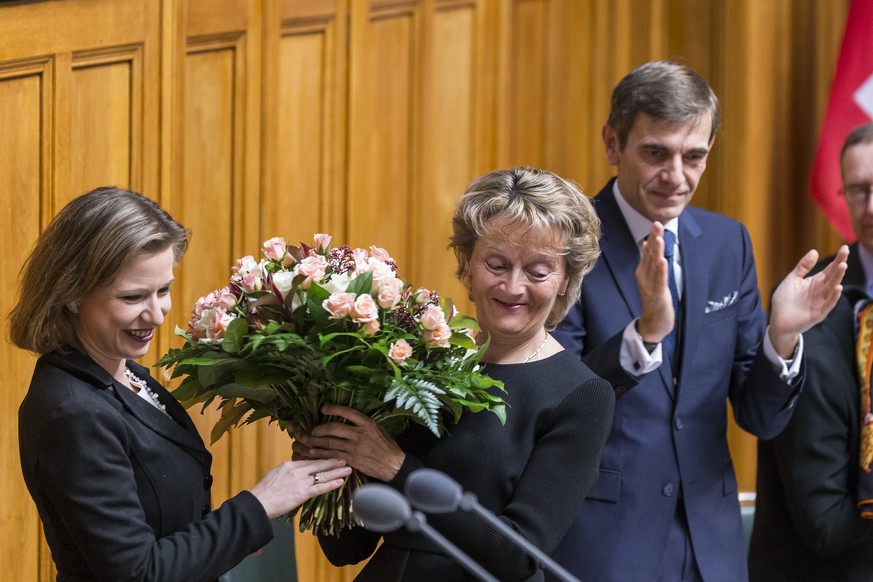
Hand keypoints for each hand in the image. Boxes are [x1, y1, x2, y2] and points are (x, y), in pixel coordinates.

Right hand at [250, 458, 349, 518]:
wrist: (258, 503)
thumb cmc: (264, 492)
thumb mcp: (275, 475)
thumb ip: (288, 473)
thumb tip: (296, 474)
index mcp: (289, 464)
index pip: (310, 461)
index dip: (322, 460)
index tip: (330, 459)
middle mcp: (297, 470)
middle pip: (319, 465)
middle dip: (333, 462)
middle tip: (345, 460)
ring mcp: (301, 481)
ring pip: (323, 475)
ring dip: (337, 472)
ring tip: (348, 469)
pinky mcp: (303, 493)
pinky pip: (320, 488)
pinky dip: (332, 484)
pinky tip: (340, 482)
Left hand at [292, 404, 405, 481]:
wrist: (393, 465)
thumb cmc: (387, 446)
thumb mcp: (378, 429)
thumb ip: (364, 424)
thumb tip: (349, 419)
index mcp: (367, 424)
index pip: (347, 412)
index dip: (334, 409)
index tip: (323, 409)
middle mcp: (359, 434)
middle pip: (334, 428)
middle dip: (320, 429)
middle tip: (313, 430)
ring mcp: (355, 448)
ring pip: (330, 442)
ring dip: (316, 441)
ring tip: (307, 440)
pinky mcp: (352, 460)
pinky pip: (332, 455)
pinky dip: (321, 453)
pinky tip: (313, 452)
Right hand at [635, 221, 673, 342]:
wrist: (653, 323)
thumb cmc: (654, 300)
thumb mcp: (651, 277)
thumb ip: (648, 261)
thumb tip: (647, 244)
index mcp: (643, 271)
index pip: (648, 251)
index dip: (652, 237)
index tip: (656, 223)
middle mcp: (644, 277)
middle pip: (650, 255)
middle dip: (654, 239)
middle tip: (656, 224)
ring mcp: (650, 286)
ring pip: (654, 266)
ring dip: (656, 252)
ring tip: (658, 239)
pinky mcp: (658, 295)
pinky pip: (659, 281)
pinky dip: (661, 271)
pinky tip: (662, 262)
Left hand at [769, 245, 848, 357]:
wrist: (778, 320)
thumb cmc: (785, 300)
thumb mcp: (792, 280)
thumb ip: (803, 267)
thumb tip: (814, 251)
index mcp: (815, 282)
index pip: (829, 269)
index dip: (837, 259)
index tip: (844, 248)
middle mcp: (821, 291)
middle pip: (832, 277)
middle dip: (839, 265)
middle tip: (845, 254)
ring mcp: (821, 302)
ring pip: (831, 289)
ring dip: (838, 278)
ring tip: (843, 266)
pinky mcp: (818, 314)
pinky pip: (828, 305)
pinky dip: (833, 297)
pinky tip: (838, 288)